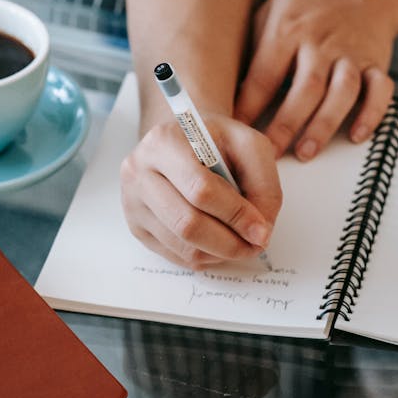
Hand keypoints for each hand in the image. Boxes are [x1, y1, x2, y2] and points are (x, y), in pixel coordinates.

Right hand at [120, 113, 282, 267]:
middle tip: (255, 245)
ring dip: (220, 253)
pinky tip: (218, 243)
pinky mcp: (135, 225)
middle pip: (187, 224)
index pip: (201, 190)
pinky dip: (204, 256)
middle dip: (229, 242)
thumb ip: (264, 185)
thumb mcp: (250, 146)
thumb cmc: (217, 142)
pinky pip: (174, 255)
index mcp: (164, 142)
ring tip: (241, 243)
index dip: (236, 215)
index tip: (262, 231)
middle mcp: (139, 171)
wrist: (184, 140)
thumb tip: (260, 233)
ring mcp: (132, 201)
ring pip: (181, 245)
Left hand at [235, 0, 397, 158]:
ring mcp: (351, 54)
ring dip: (324, 124)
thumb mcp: (272, 10)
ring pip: (341, 92)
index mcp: (288, 30)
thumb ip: (253, 47)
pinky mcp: (377, 62)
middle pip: (304, 88)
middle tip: (268, 154)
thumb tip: (227, 88)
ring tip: (306, 151)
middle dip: (285, 124)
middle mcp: (320, 43)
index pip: (264, 74)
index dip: (248, 106)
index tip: (233, 132)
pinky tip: (357, 135)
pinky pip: (379, 90)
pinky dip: (371, 113)